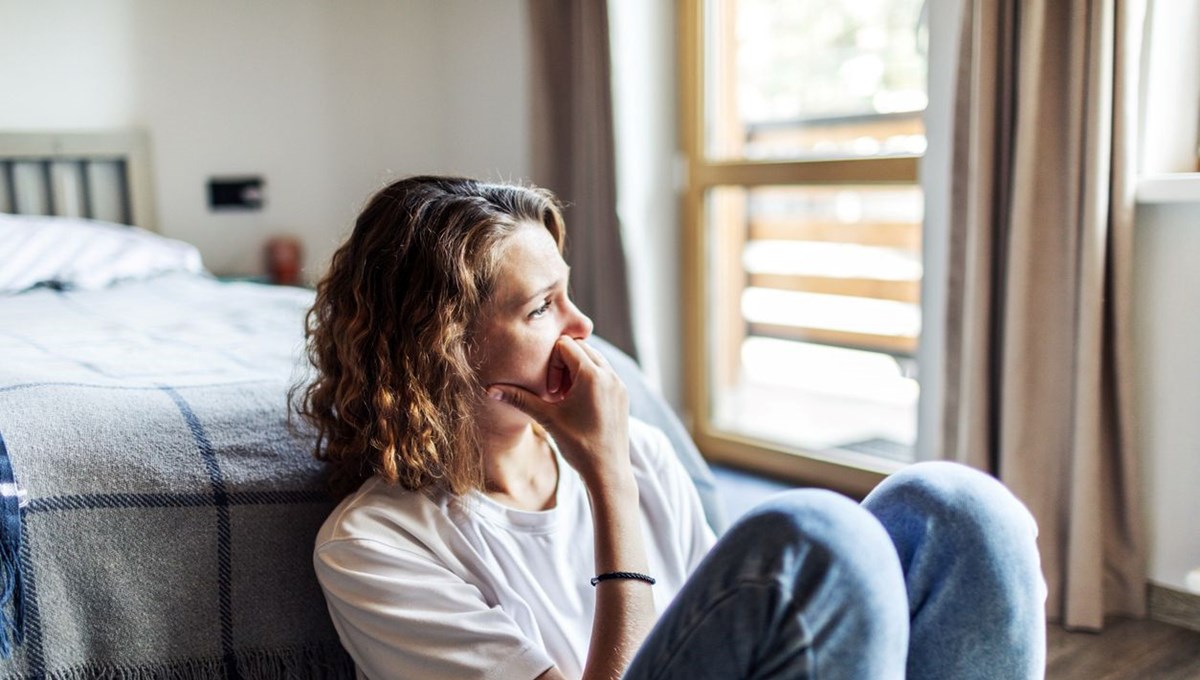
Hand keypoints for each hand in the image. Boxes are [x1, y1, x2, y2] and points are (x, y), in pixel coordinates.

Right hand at [487, 336, 630, 488]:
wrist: (608, 471)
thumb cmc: (577, 446)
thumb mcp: (546, 419)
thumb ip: (519, 399)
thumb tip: (489, 390)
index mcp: (592, 375)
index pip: (565, 345)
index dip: (550, 362)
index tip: (549, 390)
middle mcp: (610, 374)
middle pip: (580, 348)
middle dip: (563, 364)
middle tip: (554, 392)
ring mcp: (618, 384)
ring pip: (593, 359)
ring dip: (576, 370)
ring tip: (565, 398)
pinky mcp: (622, 394)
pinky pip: (604, 372)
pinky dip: (588, 379)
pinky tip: (578, 404)